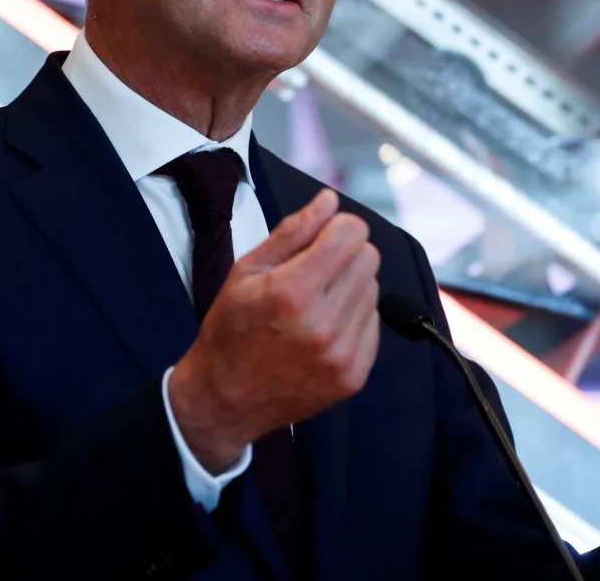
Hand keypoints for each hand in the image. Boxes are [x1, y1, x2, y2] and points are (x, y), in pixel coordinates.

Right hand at [168, 188, 380, 471]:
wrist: (225, 400)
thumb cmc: (231, 329)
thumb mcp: (247, 271)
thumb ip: (293, 231)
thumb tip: (330, 199)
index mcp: (291, 292)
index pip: (351, 233)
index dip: (338, 226)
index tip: (322, 236)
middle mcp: (322, 325)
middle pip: (368, 257)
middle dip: (345, 254)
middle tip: (315, 270)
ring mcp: (341, 355)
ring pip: (374, 288)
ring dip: (350, 286)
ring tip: (316, 302)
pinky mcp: (354, 376)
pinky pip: (374, 323)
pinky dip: (354, 317)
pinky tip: (324, 327)